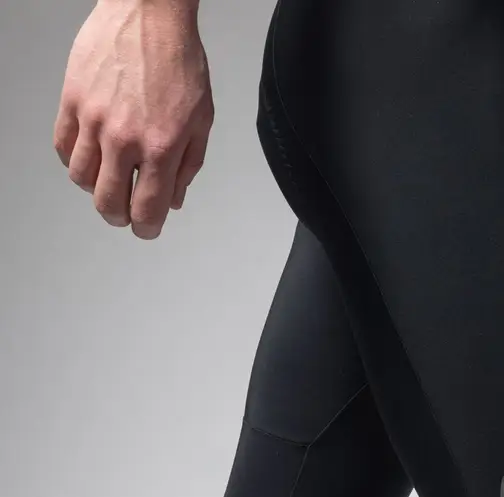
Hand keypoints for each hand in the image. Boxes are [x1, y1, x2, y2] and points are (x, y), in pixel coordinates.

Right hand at [53, 0, 213, 238]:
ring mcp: (93, 119)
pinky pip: (63, 146)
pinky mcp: (72, 100)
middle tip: (125, 215)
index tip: (147, 230)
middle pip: (109, 202)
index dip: (147, 228)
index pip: (148, 209)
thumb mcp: (201, 121)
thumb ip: (187, 167)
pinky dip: (74, 161)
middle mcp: (124, 138)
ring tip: (108, 184)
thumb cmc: (180, 64)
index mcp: (162, 147)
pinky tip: (89, 158)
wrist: (149, 14)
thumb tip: (174, 201)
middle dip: (119, 217)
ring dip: (95, 190)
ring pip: (81, 178)